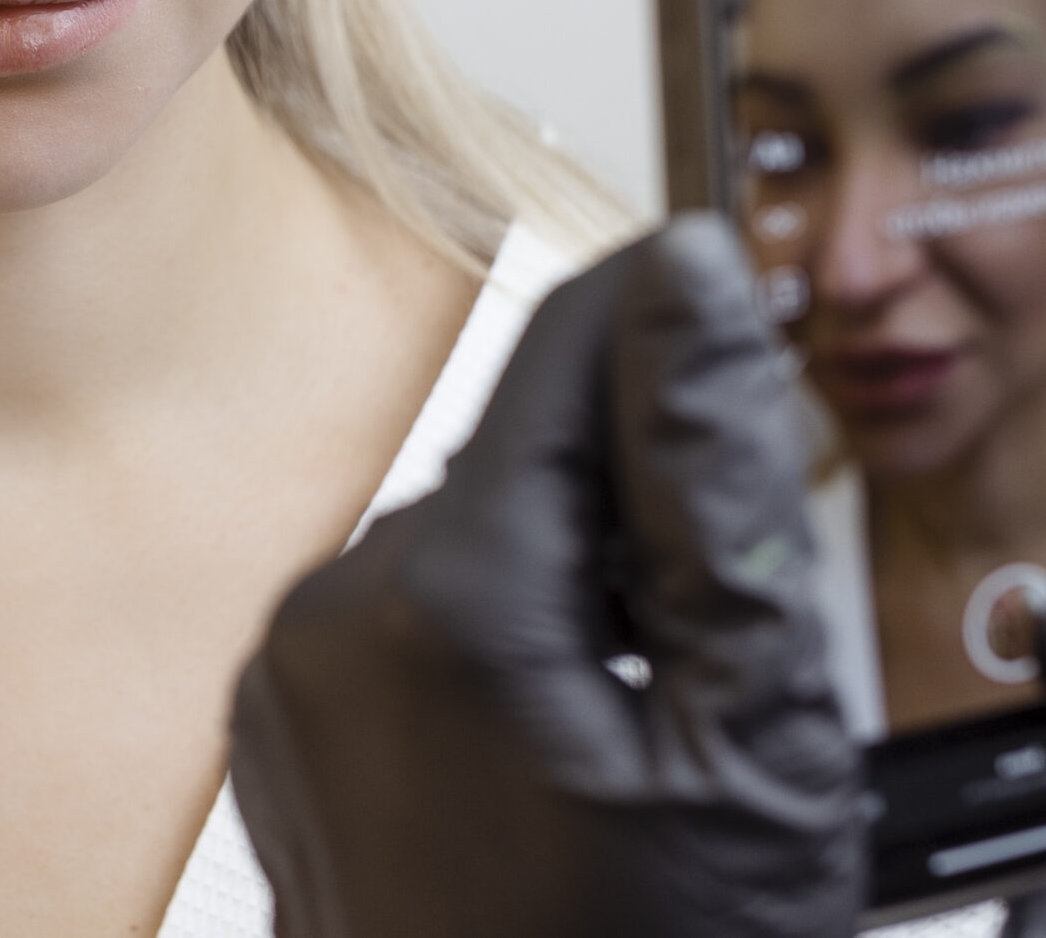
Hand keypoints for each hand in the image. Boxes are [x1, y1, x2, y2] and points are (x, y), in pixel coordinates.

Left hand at [228, 216, 864, 937]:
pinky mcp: (291, 734)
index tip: (754, 308)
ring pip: (480, 536)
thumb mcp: (748, 745)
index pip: (573, 350)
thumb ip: (715, 491)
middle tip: (745, 614)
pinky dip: (511, 643)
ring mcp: (295, 682)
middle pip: (528, 453)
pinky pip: (417, 622)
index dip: (679, 315)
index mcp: (447, 597)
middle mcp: (334, 616)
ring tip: (670, 718)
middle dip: (647, 488)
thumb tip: (701, 295)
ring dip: (585, 575)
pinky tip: (580, 752)